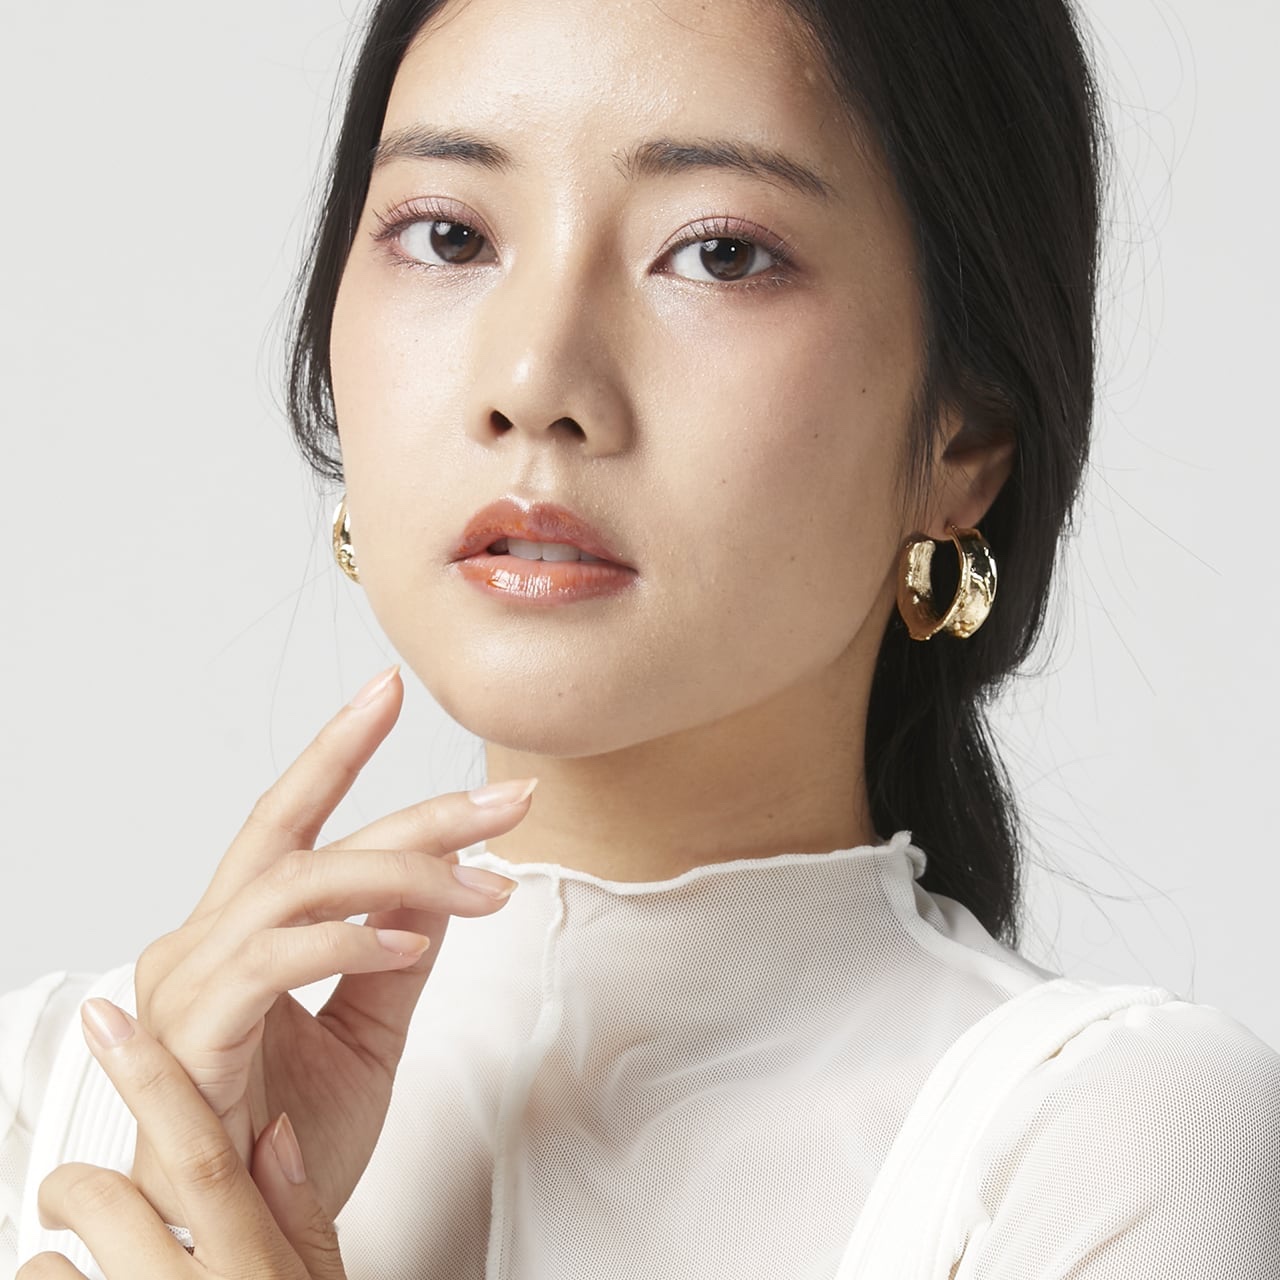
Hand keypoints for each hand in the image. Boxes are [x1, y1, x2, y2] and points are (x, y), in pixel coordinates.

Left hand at [21, 997, 341, 1277]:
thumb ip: (301, 1213)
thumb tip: (276, 1130)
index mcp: (252, 1269)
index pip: (200, 1155)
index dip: (154, 1080)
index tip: (113, 1022)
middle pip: (107, 1201)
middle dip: (76, 1185)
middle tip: (78, 1193)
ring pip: (47, 1271)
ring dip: (55, 1264)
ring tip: (86, 1276)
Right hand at [127, 664, 535, 1224]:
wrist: (244, 1245)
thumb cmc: (288, 1141)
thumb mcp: (369, 1033)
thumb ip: (397, 953)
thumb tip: (446, 883)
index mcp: (240, 934)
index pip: (294, 822)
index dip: (338, 750)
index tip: (388, 690)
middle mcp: (203, 940)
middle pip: (304, 836)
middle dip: (410, 806)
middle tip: (508, 797)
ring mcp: (189, 982)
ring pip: (299, 882)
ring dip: (405, 874)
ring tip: (488, 886)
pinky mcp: (192, 1034)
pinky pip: (274, 958)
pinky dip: (349, 938)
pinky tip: (411, 941)